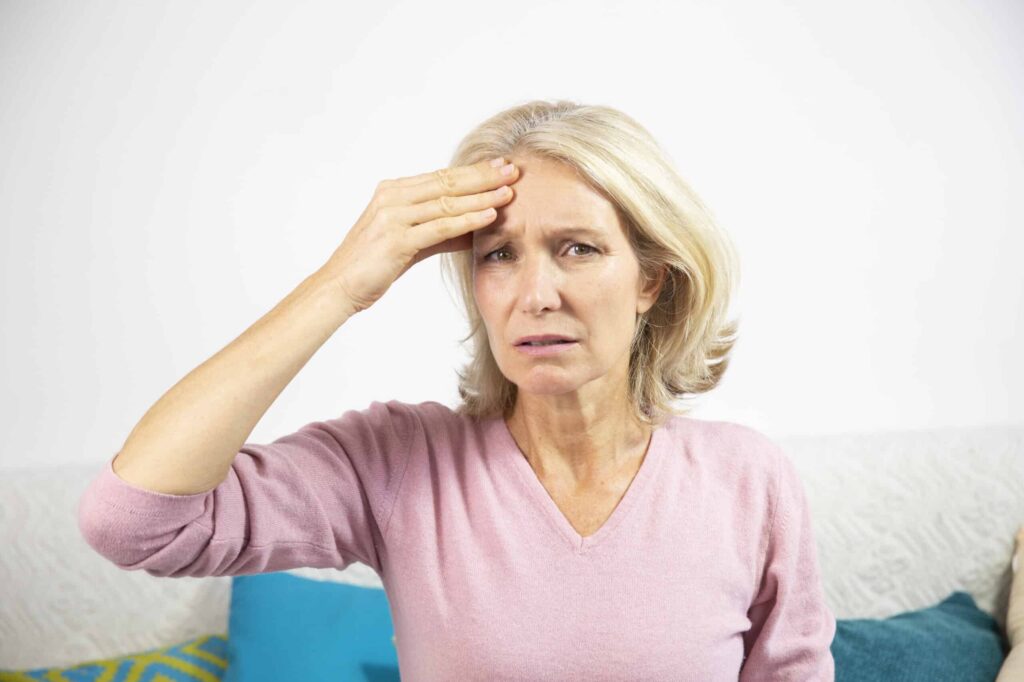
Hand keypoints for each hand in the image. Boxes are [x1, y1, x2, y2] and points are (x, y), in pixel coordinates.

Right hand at [319, 157, 518, 313]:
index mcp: (393, 192)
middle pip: (447, 182)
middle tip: (513, 169)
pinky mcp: (396, 239)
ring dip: (481, 196)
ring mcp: (393, 217)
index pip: (441, 176)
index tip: (500, 166)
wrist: (338, 287)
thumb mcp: (408, 243)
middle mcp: (392, 197)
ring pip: (447, 202)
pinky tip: (489, 216)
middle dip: (483, 176)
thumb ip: (438, 232)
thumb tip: (473, 227)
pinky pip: (439, 227)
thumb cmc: (371, 266)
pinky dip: (467, 220)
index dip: (473, 171)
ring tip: (509, 192)